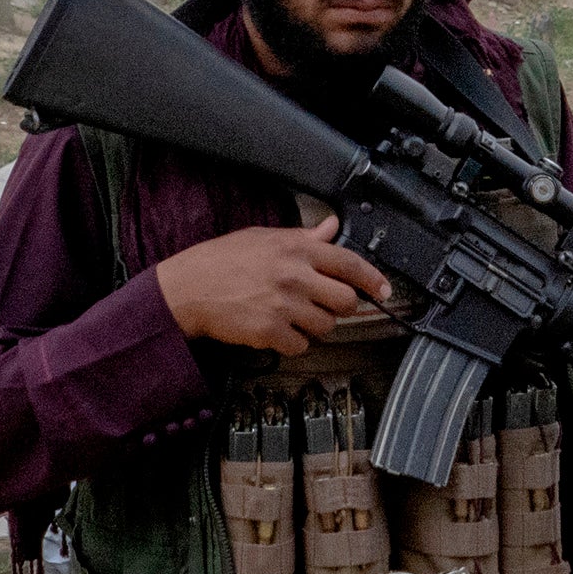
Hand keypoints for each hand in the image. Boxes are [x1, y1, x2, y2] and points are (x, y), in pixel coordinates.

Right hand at [153, 226, 389, 353]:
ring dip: (314, 324)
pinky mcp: (270, 332)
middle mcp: (294, 276)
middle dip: (339, 306)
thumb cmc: (222, 260)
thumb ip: (303, 237)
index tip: (384, 289)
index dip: (373, 279)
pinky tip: (276, 328)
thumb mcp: (264, 238)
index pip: (349, 263)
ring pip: (325, 326)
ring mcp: (283, 306)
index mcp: (296, 248)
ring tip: (291, 313)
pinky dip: (293, 342)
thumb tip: (330, 227)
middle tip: (323, 303)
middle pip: (346, 301)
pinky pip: (301, 345)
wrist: (188, 288)